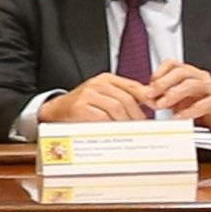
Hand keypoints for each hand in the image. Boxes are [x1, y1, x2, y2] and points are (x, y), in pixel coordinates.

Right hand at [42, 75, 159, 124]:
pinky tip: (116, 132)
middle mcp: (97, 84)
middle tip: (143, 127)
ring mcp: (88, 95)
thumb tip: (147, 104)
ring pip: (117, 108)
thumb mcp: (102, 95)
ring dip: (127, 122)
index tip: (155, 108)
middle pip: (126, 99)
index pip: (132, 86)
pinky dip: (112, 126)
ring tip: (131, 131)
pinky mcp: (81, 108)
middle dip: (137, 115)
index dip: (146, 98)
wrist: (55, 110)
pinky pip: (102, 118)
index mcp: (106, 79)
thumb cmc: (81, 106)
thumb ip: (121, 97)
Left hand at [144, 61, 210, 132]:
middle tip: (150, 95)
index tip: (147, 87)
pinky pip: (206, 103)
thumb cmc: (201, 106)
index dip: (158, 73)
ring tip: (162, 105)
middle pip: (180, 72)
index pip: (172, 64)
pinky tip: (180, 117)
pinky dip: (191, 110)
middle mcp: (199, 77)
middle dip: (163, 83)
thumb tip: (144, 97)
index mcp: (189, 74)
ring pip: (192, 84)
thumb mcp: (178, 100)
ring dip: (173, 94)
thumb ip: (161, 97)